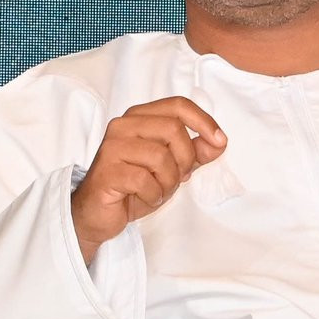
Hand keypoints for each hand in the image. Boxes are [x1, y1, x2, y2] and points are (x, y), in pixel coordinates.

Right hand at [71, 97, 226, 264]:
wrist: (99, 213)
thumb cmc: (134, 186)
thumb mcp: (172, 167)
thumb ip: (195, 152)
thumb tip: (219, 141)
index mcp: (139, 117)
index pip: (178, 105)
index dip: (204, 121)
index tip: (220, 141)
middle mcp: (123, 126)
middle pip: (173, 130)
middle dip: (185, 159)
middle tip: (179, 177)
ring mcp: (112, 148)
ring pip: (161, 157)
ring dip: (169, 181)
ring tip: (159, 189)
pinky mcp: (107, 172)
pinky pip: (145, 180)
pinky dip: (154, 195)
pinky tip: (145, 197)